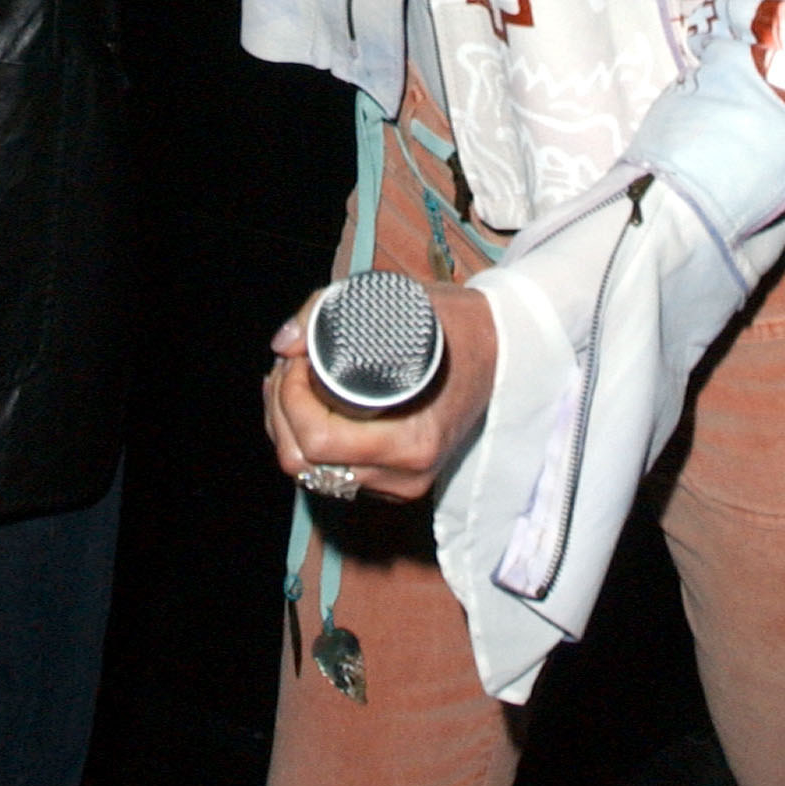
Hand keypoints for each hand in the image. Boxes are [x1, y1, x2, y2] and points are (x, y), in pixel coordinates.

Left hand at [263, 282, 498, 502]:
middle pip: (304, 463)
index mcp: (411, 442)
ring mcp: (400, 485)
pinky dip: (308, 441)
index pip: (316, 441)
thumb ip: (328, 312)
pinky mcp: (395, 483)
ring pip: (311, 473)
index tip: (297, 358)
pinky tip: (306, 406)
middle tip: (288, 366)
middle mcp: (405, 475)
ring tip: (292, 381)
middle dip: (280, 410)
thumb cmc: (451, 323)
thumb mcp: (396, 301)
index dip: (289, 398)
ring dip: (289, 427)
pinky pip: (331, 473)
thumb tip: (283, 344)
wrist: (504, 350)